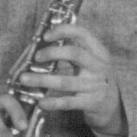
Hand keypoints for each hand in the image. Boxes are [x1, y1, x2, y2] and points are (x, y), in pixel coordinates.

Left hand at [15, 15, 120, 136]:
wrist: (113, 106)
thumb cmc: (94, 78)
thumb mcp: (90, 61)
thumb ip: (71, 52)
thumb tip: (39, 44)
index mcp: (98, 52)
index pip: (83, 34)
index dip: (63, 31)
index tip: (46, 35)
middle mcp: (99, 67)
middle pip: (75, 54)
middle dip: (52, 53)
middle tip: (36, 57)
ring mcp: (96, 85)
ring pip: (66, 81)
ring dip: (42, 79)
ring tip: (24, 78)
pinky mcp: (92, 103)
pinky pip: (68, 102)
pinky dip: (52, 102)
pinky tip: (40, 102)